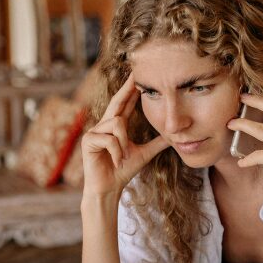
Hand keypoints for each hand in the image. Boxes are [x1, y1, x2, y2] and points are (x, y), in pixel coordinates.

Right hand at [81, 73, 170, 197]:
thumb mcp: (144, 154)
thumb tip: (174, 136)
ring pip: (117, 125)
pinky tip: (116, 162)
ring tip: (124, 158)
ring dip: (124, 143)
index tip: (139, 76)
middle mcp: (103, 125)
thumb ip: (156, 143)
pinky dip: (117, 152)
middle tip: (136, 73)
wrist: (109, 188)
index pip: (124, 104)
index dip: (132, 90)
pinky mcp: (88, 140)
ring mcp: (94, 131)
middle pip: (117, 102)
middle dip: (127, 88)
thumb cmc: (122, 171)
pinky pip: (110, 139)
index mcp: (115, 126)